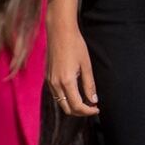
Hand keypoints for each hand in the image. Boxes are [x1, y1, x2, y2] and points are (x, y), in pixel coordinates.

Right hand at [46, 0, 98, 116]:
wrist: (59, 32)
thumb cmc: (76, 45)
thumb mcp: (86, 65)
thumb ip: (89, 84)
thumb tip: (94, 100)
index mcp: (66, 81)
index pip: (77, 106)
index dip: (88, 111)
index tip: (97, 108)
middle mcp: (55, 84)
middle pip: (67, 108)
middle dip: (80, 111)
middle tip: (92, 107)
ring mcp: (49, 81)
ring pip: (60, 102)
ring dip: (72, 106)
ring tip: (86, 101)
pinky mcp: (47, 77)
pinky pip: (56, 95)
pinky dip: (65, 98)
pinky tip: (75, 93)